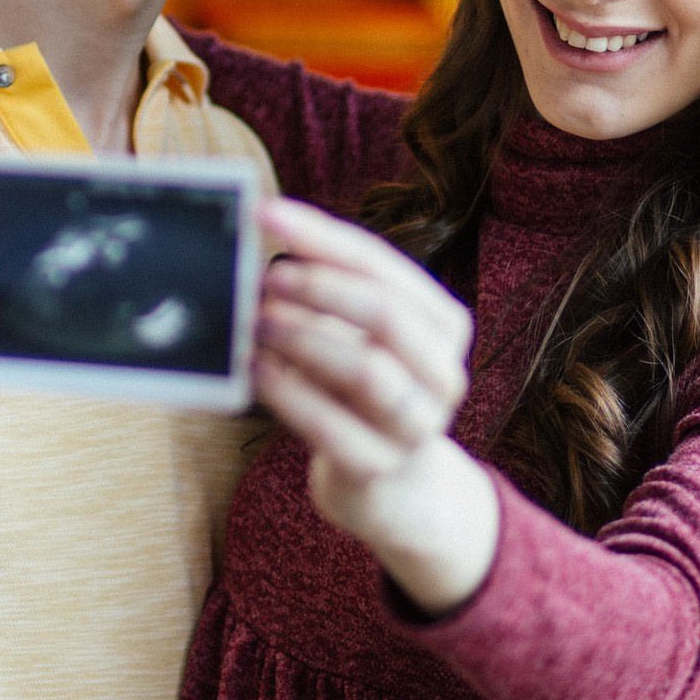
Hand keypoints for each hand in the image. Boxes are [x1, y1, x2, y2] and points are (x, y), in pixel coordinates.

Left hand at [248, 199, 492, 612]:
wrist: (393, 487)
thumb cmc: (362, 395)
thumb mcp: (357, 339)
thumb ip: (328, 297)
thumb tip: (262, 248)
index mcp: (443, 325)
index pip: (383, 266)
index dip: (322, 235)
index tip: (265, 211)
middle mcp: (443, 372)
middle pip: (386, 313)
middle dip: (319, 287)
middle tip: (265, 278)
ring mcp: (418, 425)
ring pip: (367, 370)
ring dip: (304, 338)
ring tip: (257, 322)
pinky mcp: (380, 468)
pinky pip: (331, 425)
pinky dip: (287, 392)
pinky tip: (255, 370)